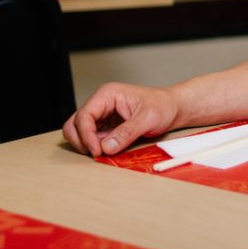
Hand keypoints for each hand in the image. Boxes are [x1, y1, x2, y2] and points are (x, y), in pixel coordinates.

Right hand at [62, 83, 179, 156]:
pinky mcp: (106, 126)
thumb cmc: (162, 106)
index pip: (84, 116)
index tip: (97, 151)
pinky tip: (108, 150)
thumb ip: (126, 133)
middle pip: (74, 123)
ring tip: (104, 152)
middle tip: (97, 154)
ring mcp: (102, 115)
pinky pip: (92, 138)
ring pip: (79, 131)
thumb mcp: (147, 119)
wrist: (173, 108)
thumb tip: (106, 147)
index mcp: (107, 94)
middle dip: (81, 140)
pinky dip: (95, 146)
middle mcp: (101, 103)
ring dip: (86, 144)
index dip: (86, 135)